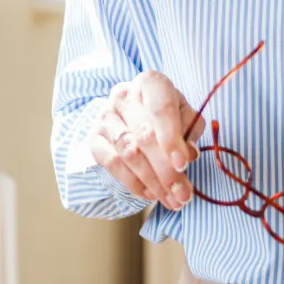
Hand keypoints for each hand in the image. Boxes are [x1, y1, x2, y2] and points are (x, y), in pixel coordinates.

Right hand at [87, 72, 203, 210]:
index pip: (160, 110)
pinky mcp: (93, 137)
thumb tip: (188, 155)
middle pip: (144, 136)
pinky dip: (133, 183)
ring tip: (171, 200)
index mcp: (150, 83)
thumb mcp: (184, 113)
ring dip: (152, 182)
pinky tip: (150, 194)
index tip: (183, 165)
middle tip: (183, 194)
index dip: (172, 139)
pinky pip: (112, 164)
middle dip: (166, 171)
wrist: (131, 110)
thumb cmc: (164, 112)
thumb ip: (190, 130)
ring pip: (128, 154)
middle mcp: (123, 96)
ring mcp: (104, 116)